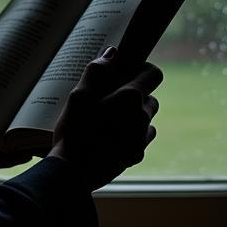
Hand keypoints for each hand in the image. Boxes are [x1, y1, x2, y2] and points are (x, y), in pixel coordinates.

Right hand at [48, 45, 162, 191]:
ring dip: (134, 115)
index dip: (142, 69)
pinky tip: (111, 136)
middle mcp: (142, 117)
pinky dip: (132, 134)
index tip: (126, 71)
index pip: (154, 74)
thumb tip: (113, 53)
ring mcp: (141, 139)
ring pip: (146, 118)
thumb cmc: (74, 132)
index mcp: (130, 97)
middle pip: (150, 97)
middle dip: (135, 94)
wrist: (73, 174)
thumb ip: (97, 71)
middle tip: (110, 97)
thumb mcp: (79, 96)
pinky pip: (141, 138)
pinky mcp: (136, 156)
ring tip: (109, 119)